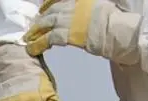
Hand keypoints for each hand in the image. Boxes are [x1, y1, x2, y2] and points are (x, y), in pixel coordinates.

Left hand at [24, 0, 140, 64]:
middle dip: (40, 20)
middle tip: (32, 28)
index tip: (42, 9)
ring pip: (46, 23)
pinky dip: (39, 43)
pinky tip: (33, 49)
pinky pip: (49, 38)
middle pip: (51, 11)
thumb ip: (89, 7)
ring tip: (28, 39)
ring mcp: (69, 18)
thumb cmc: (116, 22)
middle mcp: (72, 5)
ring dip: (36, 31)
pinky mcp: (67, 33)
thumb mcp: (102, 6)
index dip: (48, 4)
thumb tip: (85, 13)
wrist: (119, 32)